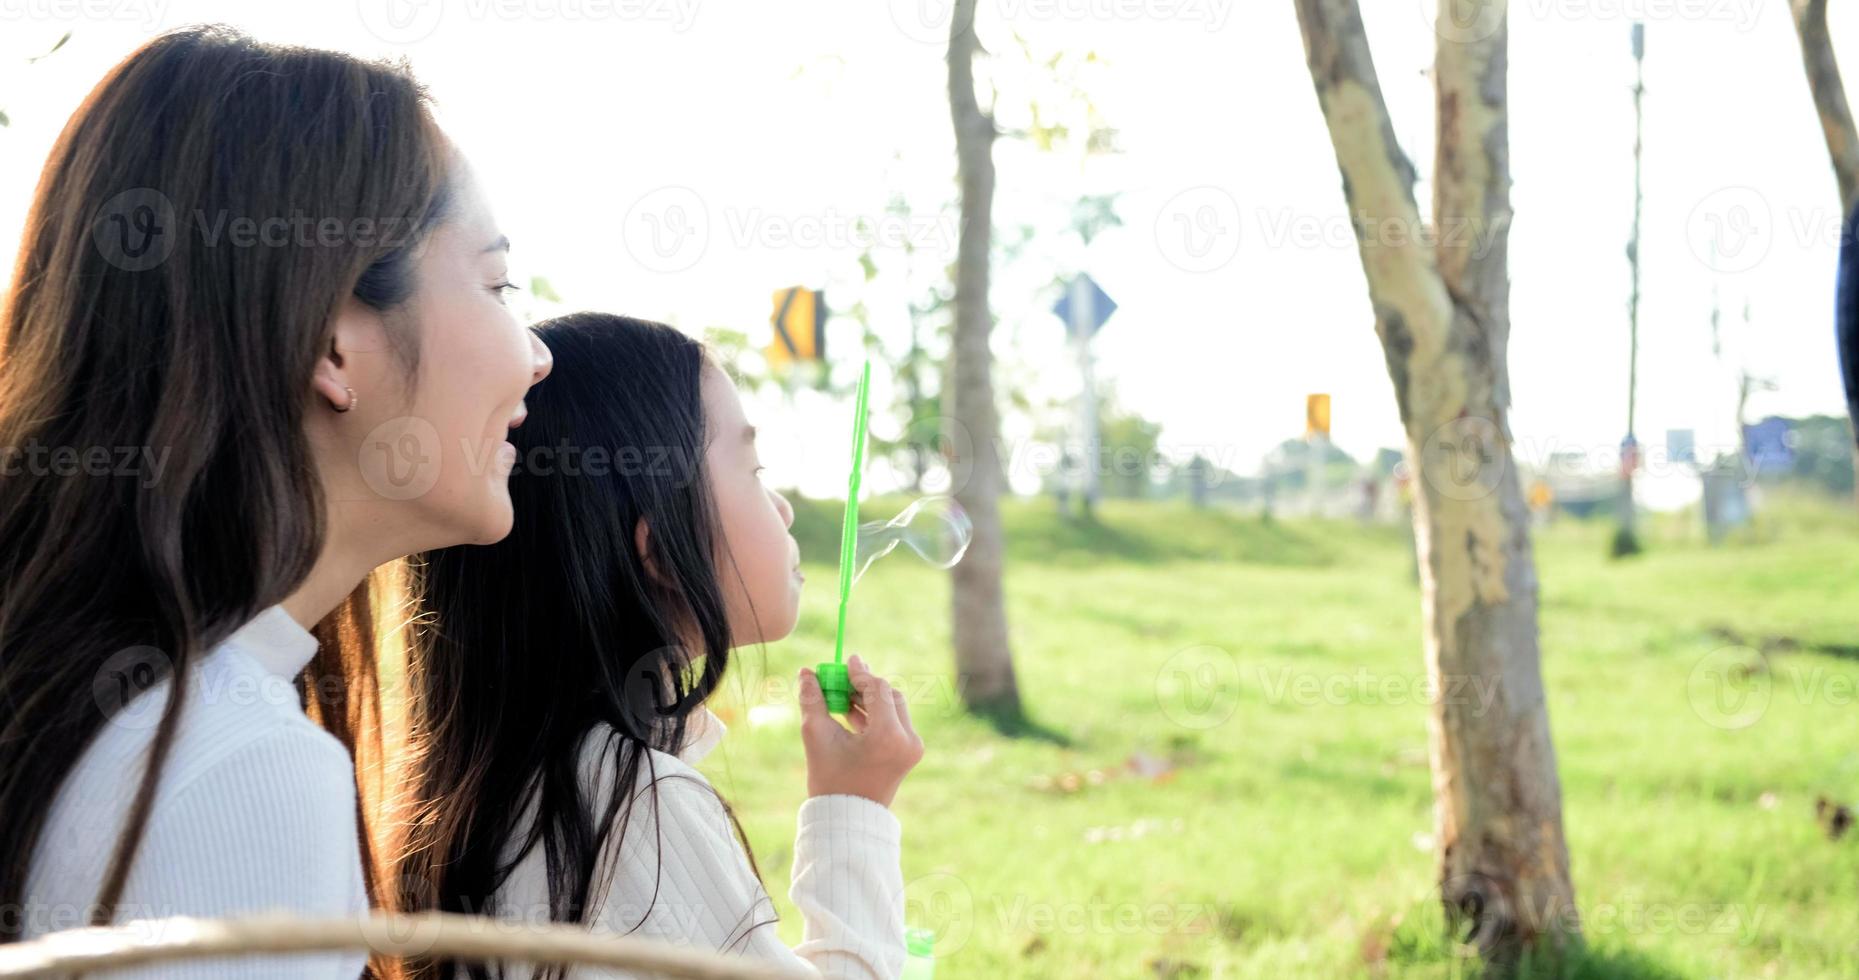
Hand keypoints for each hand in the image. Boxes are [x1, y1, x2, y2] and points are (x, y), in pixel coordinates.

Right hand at [796, 654, 923, 807]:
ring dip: (869, 699)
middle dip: (864, 684)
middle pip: (889, 694)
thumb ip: (812, 700)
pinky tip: (850, 713)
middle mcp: (908, 739)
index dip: (859, 672)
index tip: (844, 661)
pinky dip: (875, 714)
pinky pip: (895, 721)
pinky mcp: (910, 752)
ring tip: (841, 698)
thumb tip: (806, 671)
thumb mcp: (817, 736)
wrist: (848, 818)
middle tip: (840, 679)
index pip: (877, 688)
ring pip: (894, 706)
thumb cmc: (830, 779)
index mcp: (888, 736)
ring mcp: (913, 747)